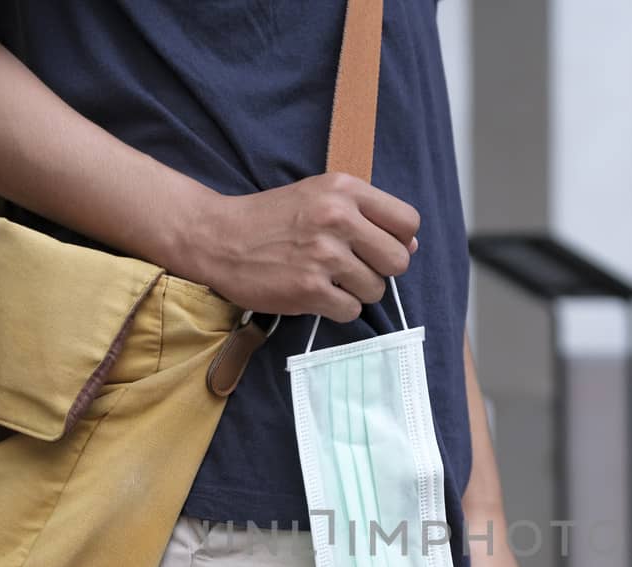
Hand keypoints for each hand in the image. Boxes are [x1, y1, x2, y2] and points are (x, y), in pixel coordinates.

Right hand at [178, 174, 419, 320]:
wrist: (219, 237)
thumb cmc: (272, 218)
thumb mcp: (320, 196)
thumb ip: (365, 214)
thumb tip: (412, 244)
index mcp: (345, 190)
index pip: (408, 221)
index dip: (399, 240)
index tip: (377, 246)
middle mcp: (338, 218)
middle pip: (399, 260)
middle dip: (380, 270)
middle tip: (352, 268)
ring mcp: (324, 255)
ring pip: (375, 290)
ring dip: (356, 291)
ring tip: (327, 279)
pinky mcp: (309, 289)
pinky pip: (351, 311)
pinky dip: (337, 308)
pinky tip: (316, 293)